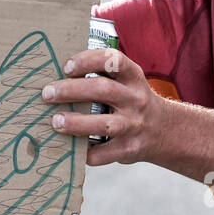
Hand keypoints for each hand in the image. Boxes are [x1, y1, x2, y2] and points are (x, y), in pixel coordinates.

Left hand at [41, 48, 165, 166]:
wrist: (165, 131)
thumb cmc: (131, 100)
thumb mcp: (127, 81)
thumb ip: (101, 75)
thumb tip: (56, 75)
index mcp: (133, 77)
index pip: (113, 60)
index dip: (88, 60)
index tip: (66, 67)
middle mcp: (136, 99)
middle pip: (103, 89)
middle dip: (71, 90)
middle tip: (47, 93)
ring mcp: (134, 125)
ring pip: (104, 124)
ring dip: (76, 122)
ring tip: (55, 121)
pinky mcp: (129, 149)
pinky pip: (103, 153)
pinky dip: (85, 152)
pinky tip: (70, 147)